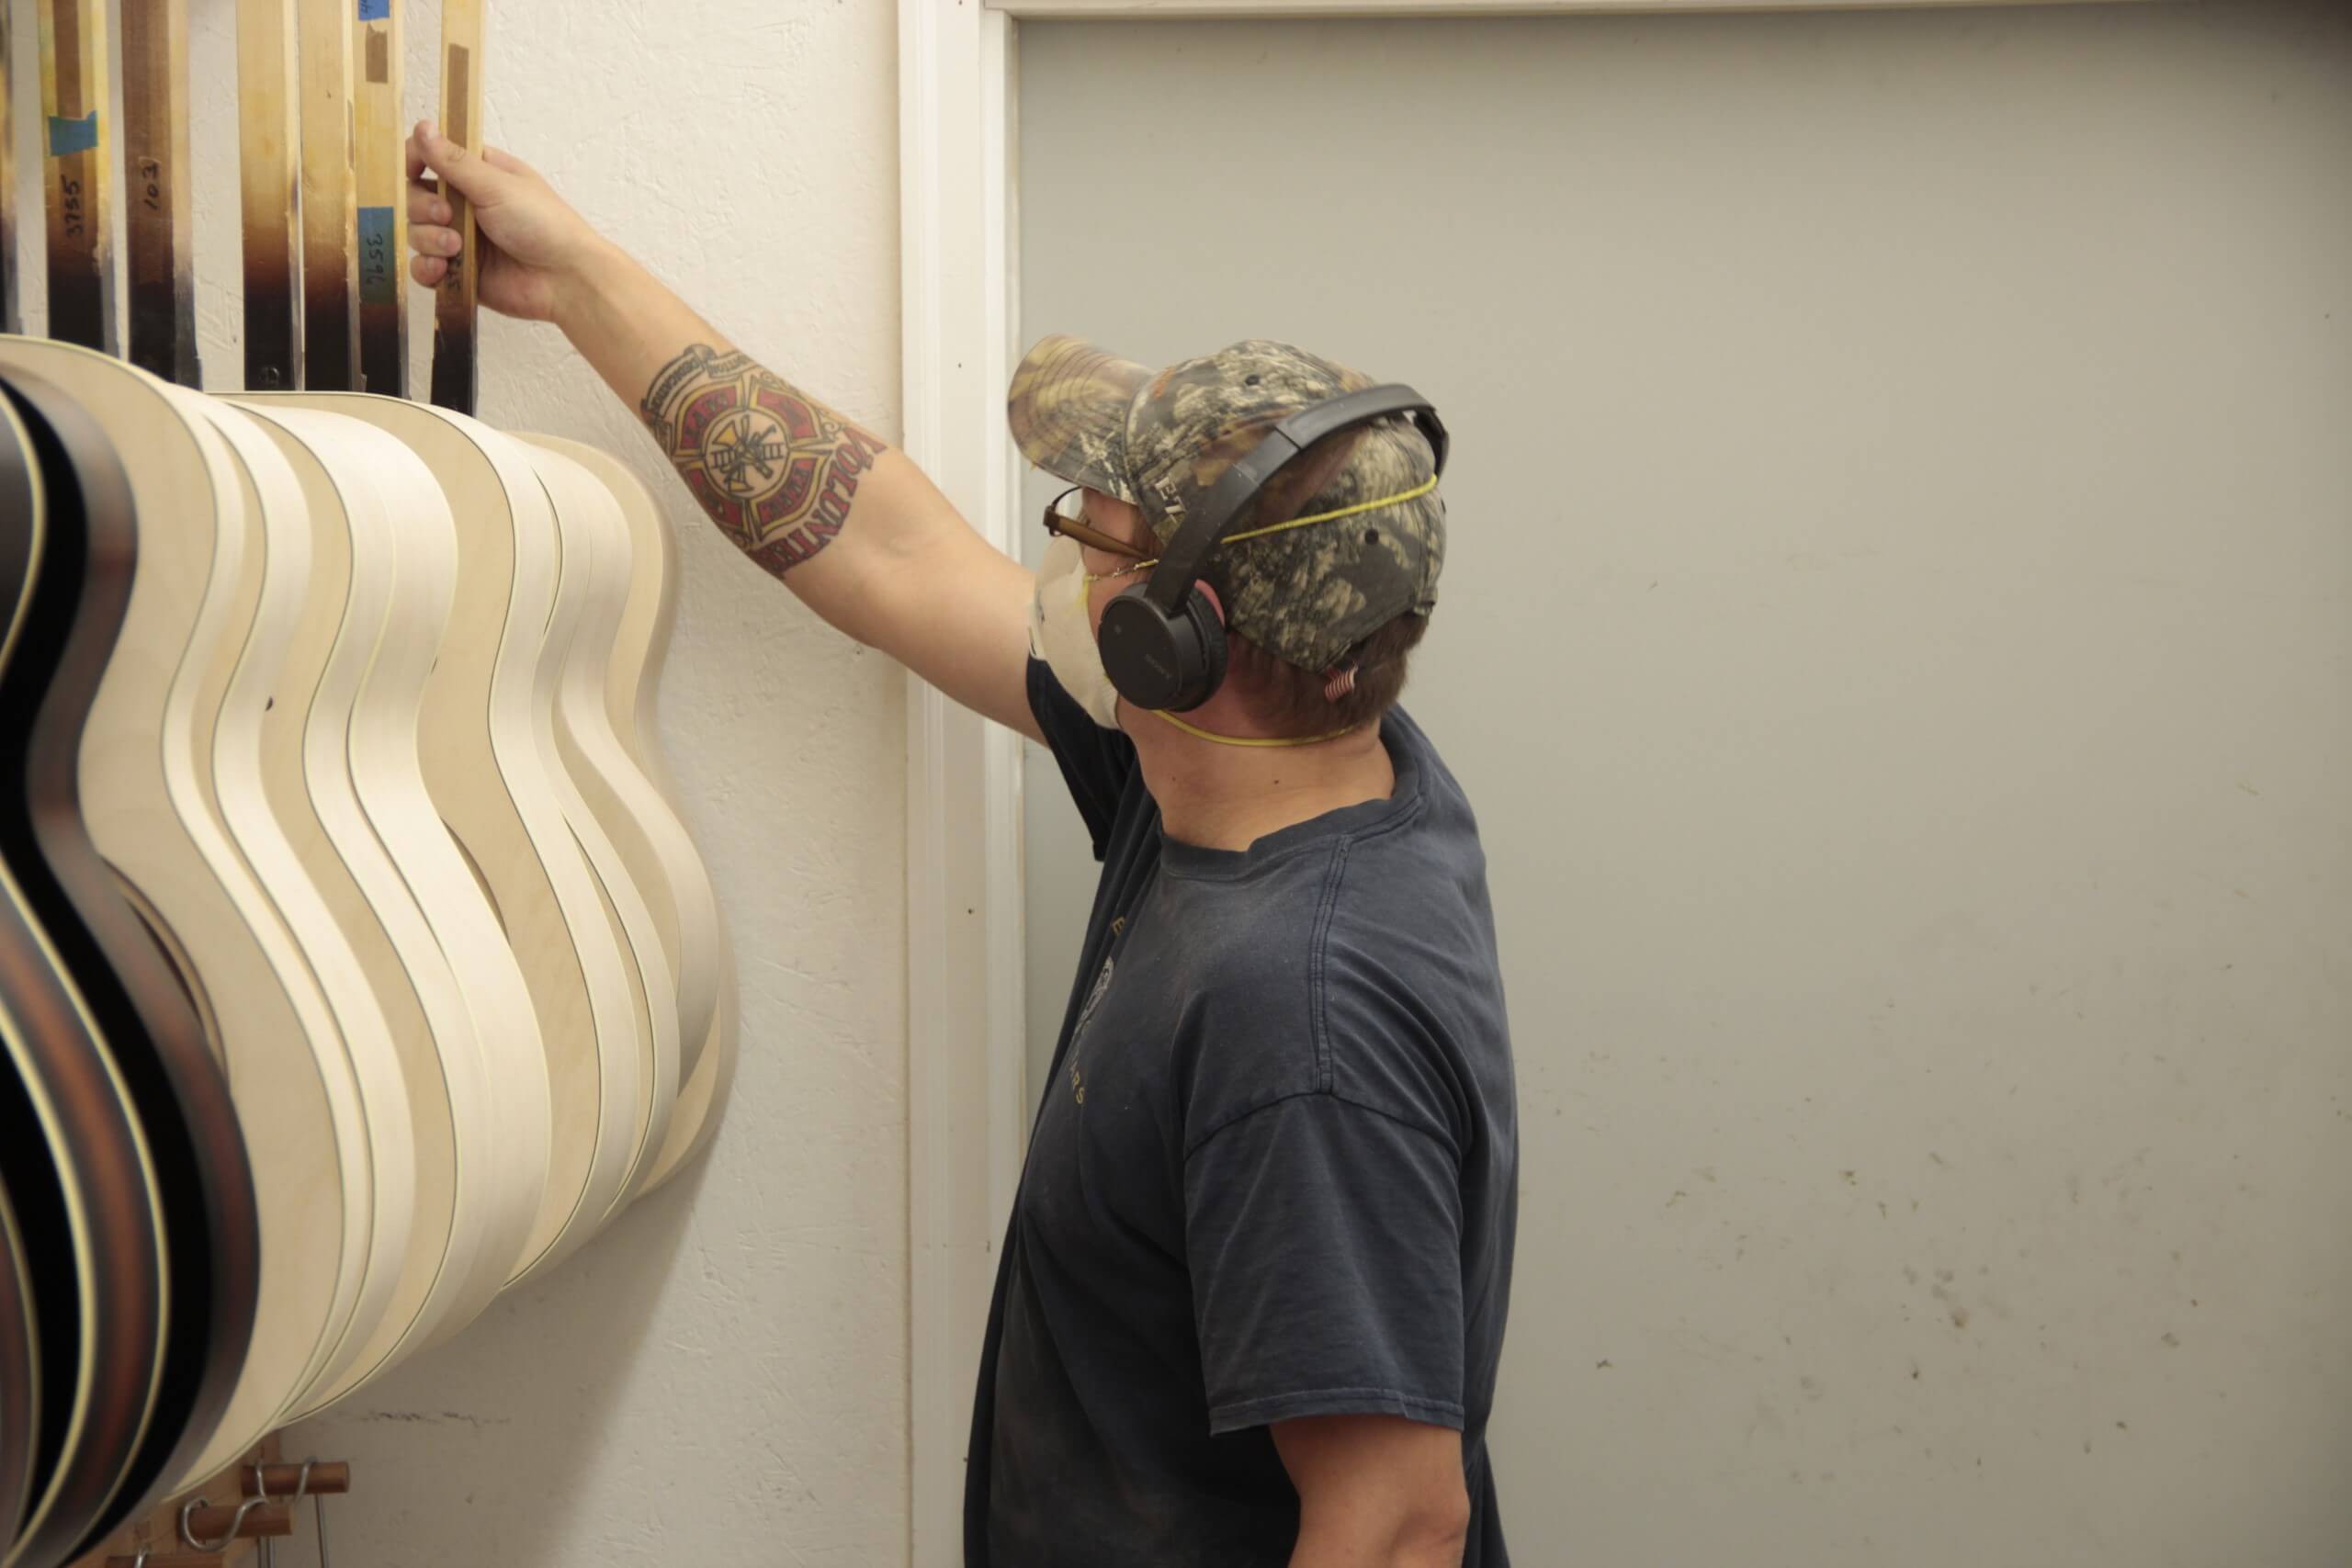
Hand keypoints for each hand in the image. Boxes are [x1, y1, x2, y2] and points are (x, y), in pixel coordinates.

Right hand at [405, 121, 612, 322]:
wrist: (565, 279)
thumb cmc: (543, 224)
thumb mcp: (497, 185)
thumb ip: (454, 161)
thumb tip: (422, 126)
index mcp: (478, 173)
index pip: (430, 157)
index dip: (415, 160)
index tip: (414, 170)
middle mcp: (466, 204)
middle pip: (415, 196)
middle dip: (423, 207)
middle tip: (448, 216)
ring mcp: (460, 239)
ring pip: (416, 232)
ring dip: (428, 238)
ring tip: (456, 247)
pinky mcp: (459, 272)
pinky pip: (423, 268)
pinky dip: (426, 268)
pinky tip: (442, 268)